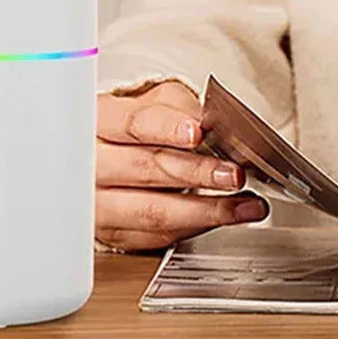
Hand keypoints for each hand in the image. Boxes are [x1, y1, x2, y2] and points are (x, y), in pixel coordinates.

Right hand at [95, 80, 267, 250]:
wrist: (109, 154)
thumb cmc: (138, 125)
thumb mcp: (158, 102)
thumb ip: (183, 109)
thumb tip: (215, 125)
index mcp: (100, 121)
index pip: (134, 123)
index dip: (168, 128)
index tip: (198, 133)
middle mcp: (93, 164)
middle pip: (146, 168)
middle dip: (196, 173)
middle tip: (233, 174)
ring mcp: (98, 203)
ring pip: (152, 211)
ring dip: (205, 210)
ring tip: (244, 204)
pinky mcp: (112, 233)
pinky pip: (156, 236)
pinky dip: (195, 227)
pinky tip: (223, 217)